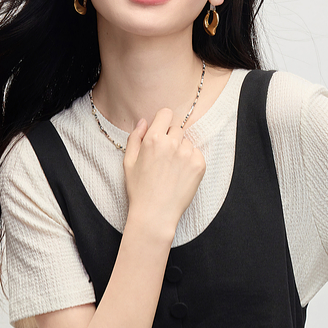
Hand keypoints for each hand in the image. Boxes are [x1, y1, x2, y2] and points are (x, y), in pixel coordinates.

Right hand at [123, 107, 205, 235]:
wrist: (155, 214)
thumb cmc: (139, 190)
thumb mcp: (128, 162)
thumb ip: (135, 138)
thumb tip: (144, 121)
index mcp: (153, 139)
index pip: (166, 113)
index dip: (163, 122)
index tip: (162, 132)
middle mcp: (171, 143)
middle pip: (177, 128)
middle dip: (171, 139)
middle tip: (165, 158)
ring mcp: (187, 154)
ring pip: (187, 142)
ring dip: (182, 150)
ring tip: (172, 170)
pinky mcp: (199, 165)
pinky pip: (197, 153)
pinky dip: (191, 161)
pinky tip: (181, 175)